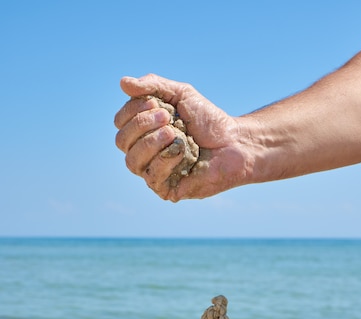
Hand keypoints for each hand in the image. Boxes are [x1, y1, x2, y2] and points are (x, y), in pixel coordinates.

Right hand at [114, 74, 249, 200]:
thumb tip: (122, 82)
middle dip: (142, 125)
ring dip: (151, 143)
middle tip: (167, 118)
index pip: (120, 123)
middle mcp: (145, 153)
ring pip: (132, 162)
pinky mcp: (167, 190)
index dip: (133, 111)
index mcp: (144, 131)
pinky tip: (183, 152)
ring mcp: (155, 173)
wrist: (236, 143)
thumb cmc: (209, 121)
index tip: (157, 103)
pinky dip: (166, 161)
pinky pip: (152, 178)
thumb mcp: (181, 94)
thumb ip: (153, 85)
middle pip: (121, 142)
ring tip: (175, 133)